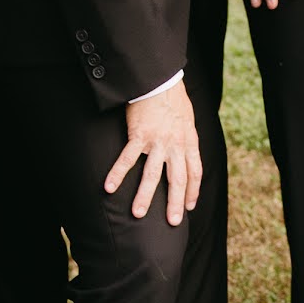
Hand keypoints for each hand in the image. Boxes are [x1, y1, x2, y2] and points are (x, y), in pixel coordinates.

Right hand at [106, 80, 205, 227]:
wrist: (161, 79)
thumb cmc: (173, 98)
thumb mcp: (188, 119)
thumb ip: (186, 137)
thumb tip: (186, 150)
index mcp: (189, 142)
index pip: (194, 173)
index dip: (192, 192)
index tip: (188, 207)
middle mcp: (175, 145)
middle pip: (178, 179)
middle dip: (174, 203)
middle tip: (171, 222)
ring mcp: (157, 141)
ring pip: (152, 174)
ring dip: (145, 196)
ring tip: (138, 214)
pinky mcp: (139, 135)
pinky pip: (128, 158)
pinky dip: (118, 174)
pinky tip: (109, 188)